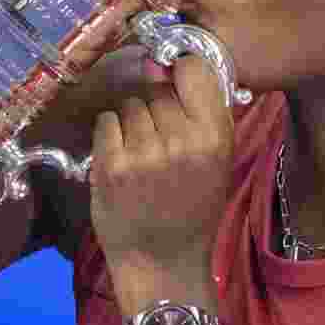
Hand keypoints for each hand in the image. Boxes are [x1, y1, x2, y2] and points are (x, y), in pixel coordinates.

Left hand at [89, 53, 233, 273]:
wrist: (163, 261)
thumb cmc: (192, 207)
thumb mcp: (218, 160)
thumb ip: (202, 113)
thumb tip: (169, 64)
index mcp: (214, 136)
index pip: (194, 69)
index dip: (180, 72)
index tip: (175, 84)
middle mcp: (180, 140)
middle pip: (157, 89)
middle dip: (155, 107)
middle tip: (158, 139)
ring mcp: (143, 152)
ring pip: (130, 103)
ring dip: (131, 122)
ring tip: (141, 152)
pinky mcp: (110, 164)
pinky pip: (106, 121)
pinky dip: (110, 134)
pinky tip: (121, 157)